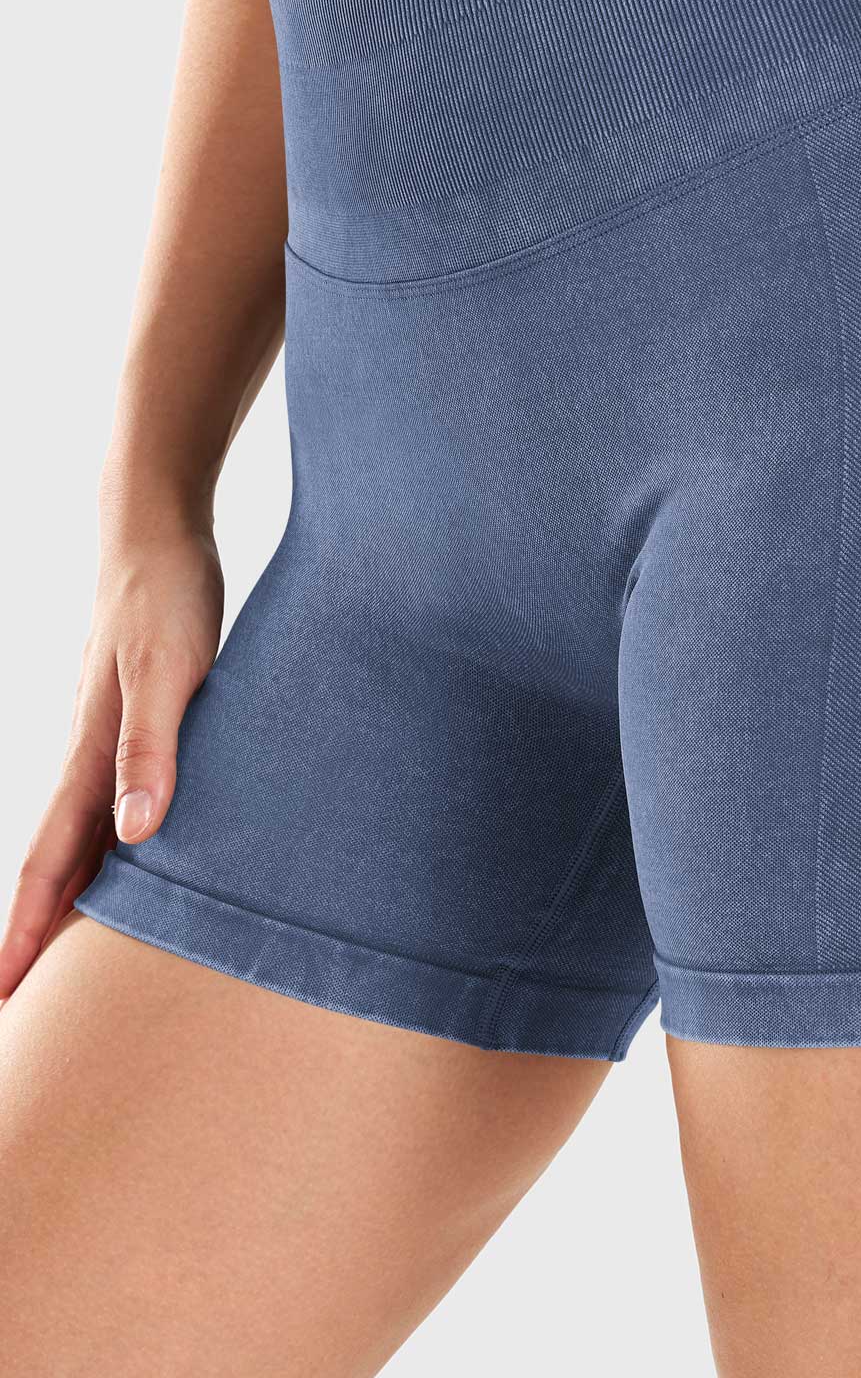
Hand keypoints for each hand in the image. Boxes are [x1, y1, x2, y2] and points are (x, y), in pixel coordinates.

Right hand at [0, 527, 223, 1001]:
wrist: (155, 529)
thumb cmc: (167, 594)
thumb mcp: (171, 669)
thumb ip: (155, 746)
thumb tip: (136, 834)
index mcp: (89, 754)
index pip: (47, 863)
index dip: (25, 931)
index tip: (1, 996)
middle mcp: (89, 756)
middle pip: (54, 863)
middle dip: (33, 933)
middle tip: (16, 1004)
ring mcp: (107, 740)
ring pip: (81, 838)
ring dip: (68, 898)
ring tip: (64, 959)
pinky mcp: (134, 722)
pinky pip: (112, 804)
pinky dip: (108, 849)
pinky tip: (131, 865)